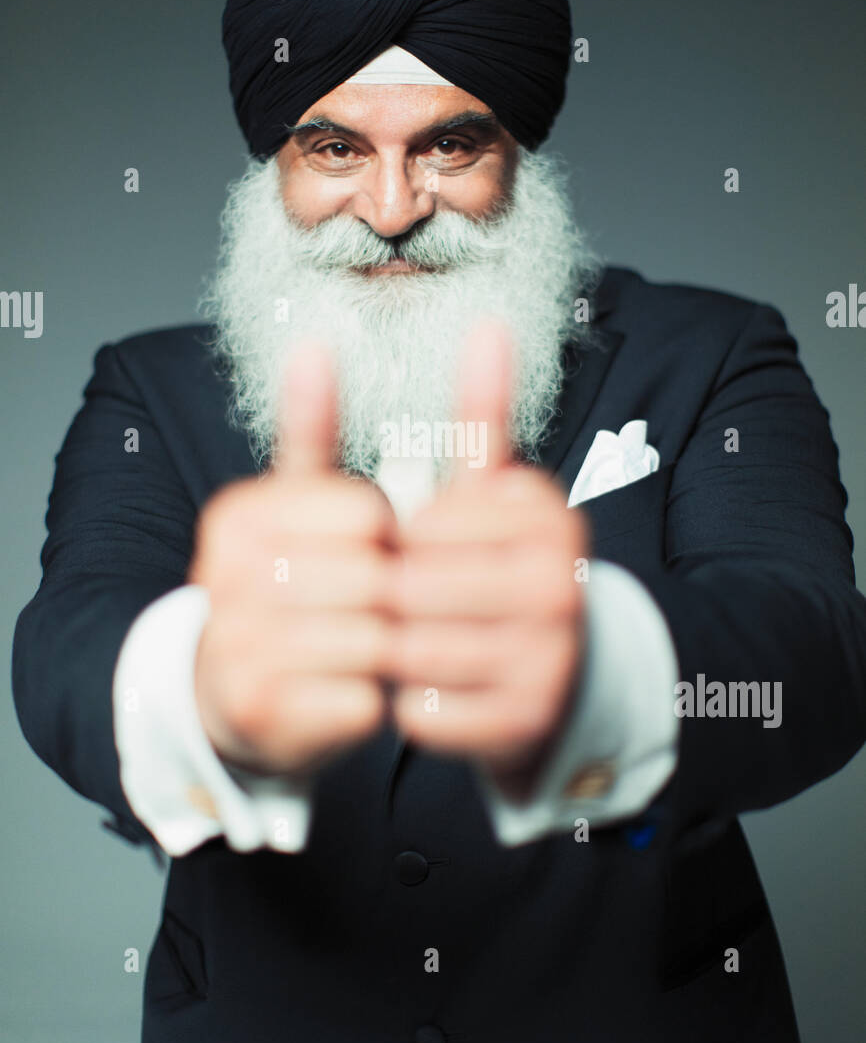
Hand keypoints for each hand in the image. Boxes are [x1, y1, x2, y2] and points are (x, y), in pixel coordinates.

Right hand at [188, 340, 397, 776]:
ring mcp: (240, 647)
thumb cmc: (278, 588)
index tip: (372, 555)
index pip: (369, 513)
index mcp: (238, 515)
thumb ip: (309, 430)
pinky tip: (356, 692)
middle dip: (395, 597)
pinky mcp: (263, 712)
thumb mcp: (290, 508)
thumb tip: (315, 344)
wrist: (222, 695)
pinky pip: (365, 700)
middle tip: (382, 611)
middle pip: (375, 577)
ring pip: (375, 640)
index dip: (391, 538)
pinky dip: (377, 700)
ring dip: (392, 650)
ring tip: (373, 649)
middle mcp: (227, 577)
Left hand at [389, 320, 589, 795]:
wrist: (563, 683)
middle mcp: (561, 581)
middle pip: (414, 587)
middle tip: (377, 608)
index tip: (399, 557)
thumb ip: (482, 417)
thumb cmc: (501, 575)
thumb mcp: (493, 499)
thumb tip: (487, 322)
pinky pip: (427, 709)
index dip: (393, 544)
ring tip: (396, 644)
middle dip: (384, 600)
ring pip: (414, 650)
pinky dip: (410, 703)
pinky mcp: (530, 720)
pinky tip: (422, 689)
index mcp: (548, 515)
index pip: (422, 524)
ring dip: (390, 652)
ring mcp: (552, 655)